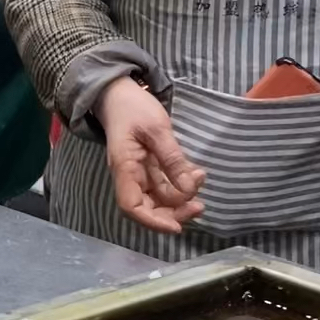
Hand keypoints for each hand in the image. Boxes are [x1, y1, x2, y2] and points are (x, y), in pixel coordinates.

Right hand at [95, 76, 205, 234]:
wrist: (120, 93)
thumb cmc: (133, 107)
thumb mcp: (156, 128)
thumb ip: (172, 158)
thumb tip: (188, 188)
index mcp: (124, 168)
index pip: (132, 207)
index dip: (152, 222)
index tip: (176, 226)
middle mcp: (130, 176)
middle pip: (148, 208)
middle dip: (173, 212)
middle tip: (199, 206)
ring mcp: (139, 173)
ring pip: (160, 198)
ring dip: (181, 197)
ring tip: (200, 181)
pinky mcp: (149, 167)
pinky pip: (165, 184)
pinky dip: (181, 184)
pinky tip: (196, 175)